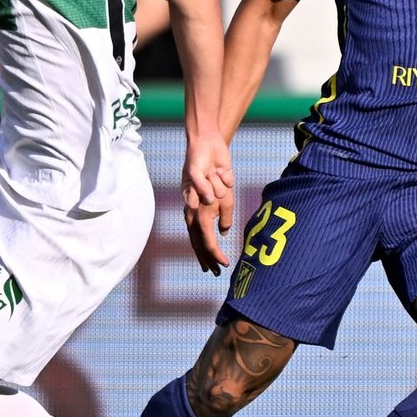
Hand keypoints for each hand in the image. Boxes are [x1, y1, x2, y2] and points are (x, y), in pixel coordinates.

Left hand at [182, 133, 233, 272]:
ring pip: (199, 217)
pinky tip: (214, 189)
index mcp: (197, 213)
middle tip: (215, 270)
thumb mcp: (225, 199)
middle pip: (196, 236)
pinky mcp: (191, 177)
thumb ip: (224, 216)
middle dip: (207, 254)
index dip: (208, 255)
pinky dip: (212, 191)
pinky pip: (203, 190)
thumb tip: (223, 233)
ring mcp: (191, 195)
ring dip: (213, 219)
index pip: (199, 239)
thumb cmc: (217, 174)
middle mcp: (192, 207)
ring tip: (219, 218)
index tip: (218, 268)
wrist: (209, 147)